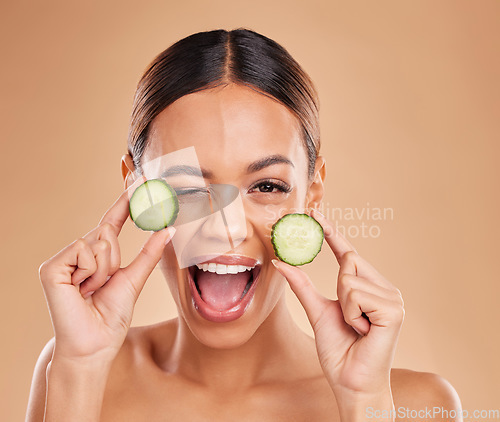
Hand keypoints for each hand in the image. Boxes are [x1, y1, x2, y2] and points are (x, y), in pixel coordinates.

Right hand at [38, 176, 175, 362]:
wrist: (95, 344)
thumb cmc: (111, 316)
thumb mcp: (135, 279)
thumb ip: (150, 252)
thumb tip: (169, 228)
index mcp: (97, 255)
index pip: (112, 221)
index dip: (125, 201)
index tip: (139, 179)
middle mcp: (78, 253)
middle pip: (107, 231)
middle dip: (114, 260)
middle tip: (104, 285)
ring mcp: (63, 259)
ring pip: (99, 240)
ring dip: (105, 269)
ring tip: (93, 290)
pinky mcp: (51, 267)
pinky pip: (84, 250)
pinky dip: (91, 272)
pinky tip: (81, 290)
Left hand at [272, 208, 403, 398]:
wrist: (350, 382)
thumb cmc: (339, 350)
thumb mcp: (316, 311)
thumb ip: (302, 285)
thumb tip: (280, 262)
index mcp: (369, 287)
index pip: (349, 253)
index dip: (332, 233)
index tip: (316, 213)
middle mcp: (384, 288)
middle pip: (349, 260)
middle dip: (338, 288)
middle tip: (348, 318)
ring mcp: (392, 297)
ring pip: (348, 277)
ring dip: (342, 306)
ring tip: (356, 327)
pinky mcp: (394, 309)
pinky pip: (355, 294)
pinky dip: (350, 314)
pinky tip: (363, 330)